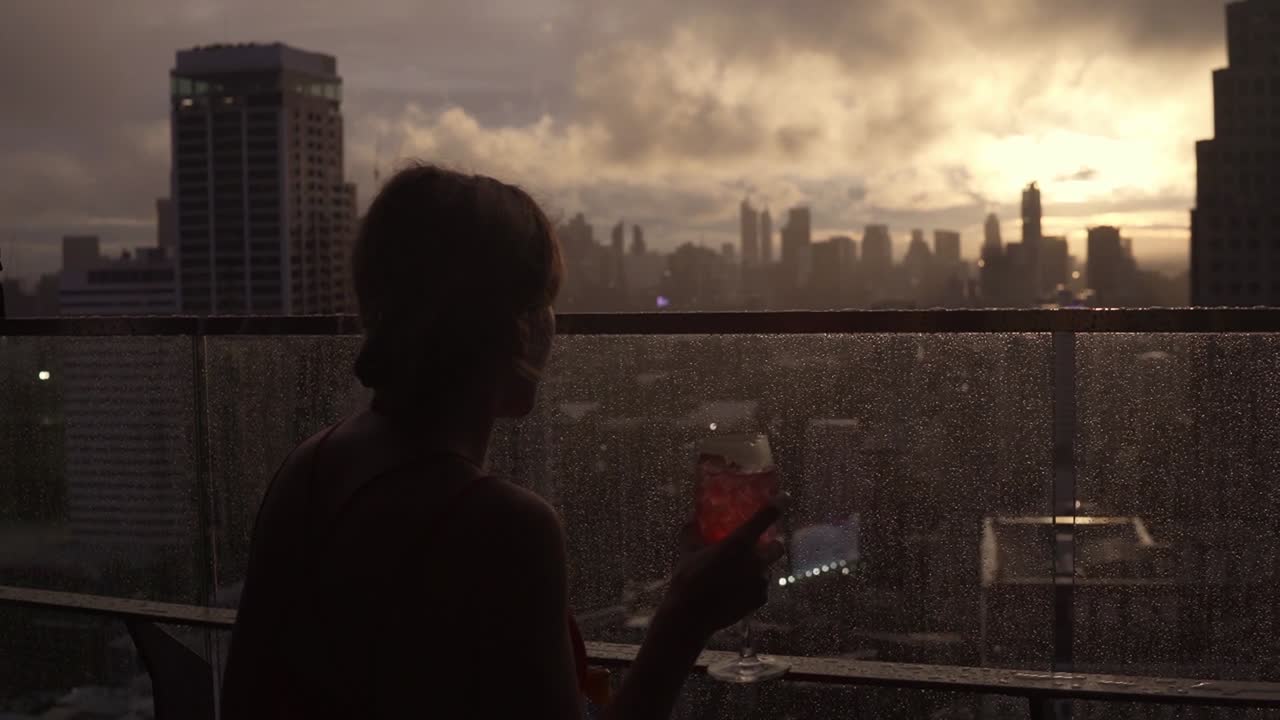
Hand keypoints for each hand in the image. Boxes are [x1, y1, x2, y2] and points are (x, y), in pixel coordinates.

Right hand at [661, 503, 785, 637]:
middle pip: (778, 546)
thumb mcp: (687, 551)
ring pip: (767, 568)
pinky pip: (761, 587)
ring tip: (738, 574)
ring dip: (758, 567)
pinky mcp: (760, 599)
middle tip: (759, 545)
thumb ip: (692, 532)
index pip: (766, 517)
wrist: (691, 616)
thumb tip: (691, 519)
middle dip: (772, 544)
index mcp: (739, 543)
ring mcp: (760, 581)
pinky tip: (735, 591)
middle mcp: (755, 560)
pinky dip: (752, 586)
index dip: (778, 504)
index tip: (785, 497)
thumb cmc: (688, 580)